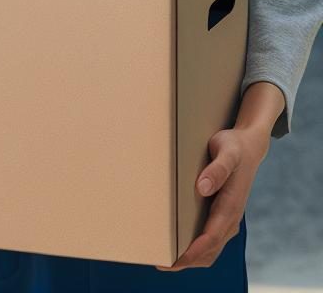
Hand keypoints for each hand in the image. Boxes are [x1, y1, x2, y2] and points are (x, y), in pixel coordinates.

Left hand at [156, 125, 267, 271]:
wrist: (248, 146)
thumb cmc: (234, 147)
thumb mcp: (226, 152)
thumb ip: (217, 169)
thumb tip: (203, 188)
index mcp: (231, 206)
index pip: (210, 238)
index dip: (192, 252)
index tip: (173, 261)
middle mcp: (231, 218)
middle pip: (209, 250)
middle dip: (187, 261)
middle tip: (160, 263)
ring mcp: (228, 219)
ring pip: (210, 249)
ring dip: (191, 258)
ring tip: (165, 258)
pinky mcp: (223, 216)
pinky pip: (210, 239)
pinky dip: (196, 249)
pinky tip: (179, 243)